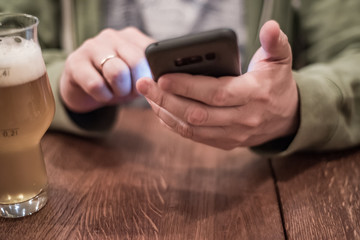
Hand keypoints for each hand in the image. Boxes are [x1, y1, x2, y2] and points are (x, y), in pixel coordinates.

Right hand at [60, 27, 153, 112]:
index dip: (151, 76)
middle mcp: (112, 36)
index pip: (151, 53)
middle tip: (128, 92)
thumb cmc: (116, 84)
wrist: (83, 91)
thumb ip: (151, 75)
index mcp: (132, 37)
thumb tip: (162, 81)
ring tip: (115, 92)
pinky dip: (103, 96)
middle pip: (136, 62)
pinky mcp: (74, 62)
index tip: (146, 86)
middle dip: (135, 85)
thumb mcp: (137, 78)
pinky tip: (101, 94)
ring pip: (117, 72)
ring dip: (119, 91)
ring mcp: (92, 46)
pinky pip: (96, 84)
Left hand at [136, 20, 298, 149]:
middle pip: (197, 113)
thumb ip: (275, 42)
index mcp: (254, 95)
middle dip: (166, 100)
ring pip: (192, 127)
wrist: (286, 119)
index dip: (188, 87)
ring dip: (166, 112)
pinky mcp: (225, 142)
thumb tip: (269, 26)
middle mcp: (242, 119)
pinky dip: (174, 124)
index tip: (162, 77)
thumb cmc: (277, 85)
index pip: (215, 93)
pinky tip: (160, 110)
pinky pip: (194, 136)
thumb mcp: (281, 61)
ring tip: (147, 95)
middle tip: (143, 84)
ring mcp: (232, 134)